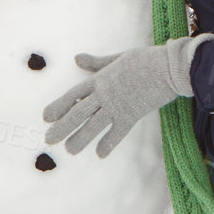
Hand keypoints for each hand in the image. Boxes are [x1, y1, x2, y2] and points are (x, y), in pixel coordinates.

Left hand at [41, 34, 213, 157]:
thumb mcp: (117, 58)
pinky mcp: (132, 115)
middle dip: (62, 127)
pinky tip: (100, 154)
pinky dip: (108, 144)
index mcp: (99, 79)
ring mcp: (117, 106)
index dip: (58, 106)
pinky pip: (117, 133)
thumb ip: (96, 63)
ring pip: (93, 126)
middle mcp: (104, 95)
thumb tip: (76, 59)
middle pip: (78, 113)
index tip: (46, 117)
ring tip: (69, 150)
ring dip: (80, 139)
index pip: (73, 95)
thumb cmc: (144, 59)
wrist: (167, 67)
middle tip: (49, 140)